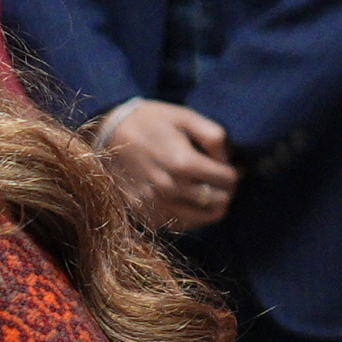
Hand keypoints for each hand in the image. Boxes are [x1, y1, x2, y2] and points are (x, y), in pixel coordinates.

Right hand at [101, 100, 240, 230]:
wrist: (105, 133)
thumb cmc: (148, 120)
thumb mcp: (184, 116)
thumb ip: (214, 136)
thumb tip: (230, 160)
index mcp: (184, 162)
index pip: (228, 179)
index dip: (236, 172)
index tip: (234, 167)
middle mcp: (171, 188)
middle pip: (218, 200)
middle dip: (228, 190)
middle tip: (223, 181)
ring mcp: (155, 203)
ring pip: (200, 218)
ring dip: (212, 208)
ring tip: (213, 197)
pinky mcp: (143, 213)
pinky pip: (176, 225)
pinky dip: (188, 217)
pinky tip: (188, 205)